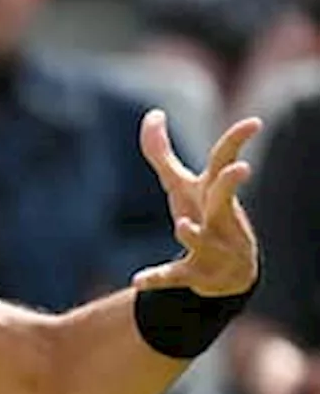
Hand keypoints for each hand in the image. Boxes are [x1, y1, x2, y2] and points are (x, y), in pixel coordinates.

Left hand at [132, 110, 260, 296]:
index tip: (255, 123)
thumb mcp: (181, 185)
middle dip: (230, 185)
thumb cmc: (205, 217)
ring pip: (203, 240)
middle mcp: (218, 219)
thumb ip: (162, 152)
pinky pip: (175, 275)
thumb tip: (153, 114)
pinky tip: (138, 280)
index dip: (237, 140)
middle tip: (241, 169)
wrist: (225, 273)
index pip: (225, 162)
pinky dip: (158, 277)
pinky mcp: (194, 273)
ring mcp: (210, 247)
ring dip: (193, 233)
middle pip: (224, 198)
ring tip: (183, 225)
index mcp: (213, 194)